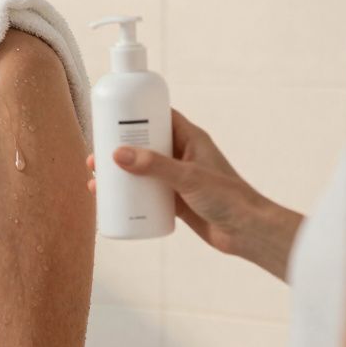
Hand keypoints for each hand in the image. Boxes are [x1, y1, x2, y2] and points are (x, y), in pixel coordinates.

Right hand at [87, 109, 274, 257]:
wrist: (249, 233)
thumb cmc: (228, 198)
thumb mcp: (188, 177)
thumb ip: (153, 166)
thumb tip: (116, 155)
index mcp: (190, 139)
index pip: (159, 117)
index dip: (135, 113)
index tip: (111, 116)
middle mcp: (182, 156)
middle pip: (143, 144)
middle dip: (118, 148)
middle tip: (96, 155)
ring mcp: (177, 178)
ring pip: (141, 170)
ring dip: (119, 174)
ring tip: (96, 181)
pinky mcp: (174, 200)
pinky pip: (145, 193)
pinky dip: (129, 195)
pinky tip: (112, 202)